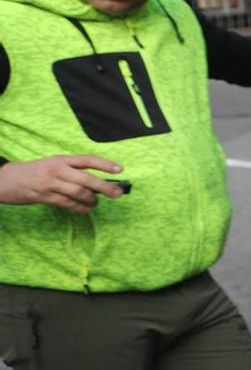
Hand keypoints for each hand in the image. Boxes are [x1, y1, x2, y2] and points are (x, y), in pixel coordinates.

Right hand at [0, 155, 125, 213]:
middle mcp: (57, 170)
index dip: (104, 164)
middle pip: (86, 179)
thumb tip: (97, 181)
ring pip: (77, 192)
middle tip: (117, 194)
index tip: (120, 170)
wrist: (5, 179)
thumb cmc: (35, 171)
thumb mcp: (52, 164)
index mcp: (61, 159)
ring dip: (91, 199)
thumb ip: (72, 170)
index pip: (87, 160)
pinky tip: (86, 209)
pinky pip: (67, 204)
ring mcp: (50, 184)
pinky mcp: (43, 197)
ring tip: (96, 203)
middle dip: (104, 187)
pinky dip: (79, 208)